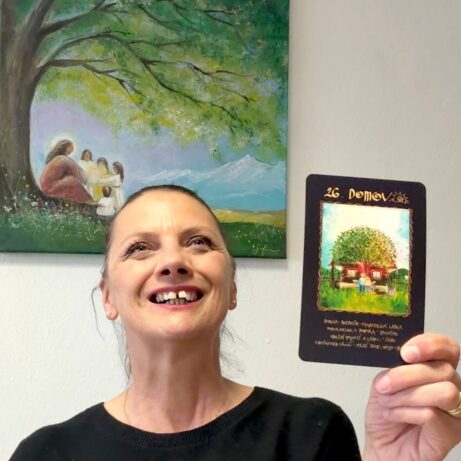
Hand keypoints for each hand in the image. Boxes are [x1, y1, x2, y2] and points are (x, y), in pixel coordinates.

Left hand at [363, 333, 460, 460]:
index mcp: (436, 368)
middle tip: (382, 386)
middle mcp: (452, 386)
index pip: (448, 348)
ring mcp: (457, 410)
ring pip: (443, 391)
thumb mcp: (385, 381)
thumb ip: (396, 367)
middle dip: (405, 376)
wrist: (382, 446)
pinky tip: (394, 416)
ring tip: (387, 404)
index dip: (430, 345)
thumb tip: (403, 356)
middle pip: (442, 370)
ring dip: (406, 396)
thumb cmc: (386, 412)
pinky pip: (432, 413)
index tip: (405, 353)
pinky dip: (405, 412)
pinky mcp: (454, 432)